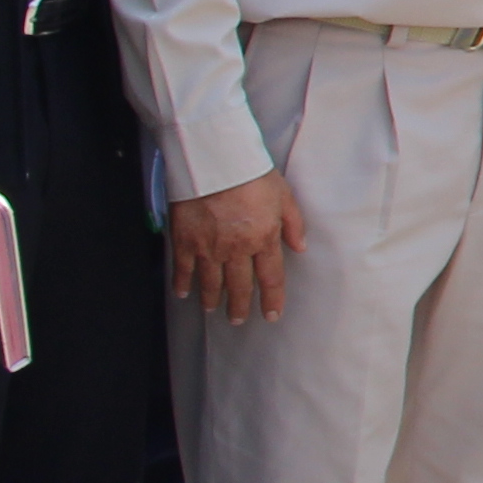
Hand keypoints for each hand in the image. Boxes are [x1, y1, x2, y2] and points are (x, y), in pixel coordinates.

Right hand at [172, 173, 309, 324]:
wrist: (215, 162)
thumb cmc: (251, 173)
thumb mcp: (284, 195)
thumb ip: (293, 224)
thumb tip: (300, 247)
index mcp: (263, 239)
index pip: (270, 278)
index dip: (271, 300)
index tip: (271, 315)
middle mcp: (237, 249)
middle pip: (239, 287)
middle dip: (239, 307)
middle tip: (238, 320)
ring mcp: (209, 248)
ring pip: (211, 283)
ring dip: (212, 299)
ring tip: (213, 310)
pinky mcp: (184, 241)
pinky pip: (183, 269)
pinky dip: (182, 284)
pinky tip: (183, 293)